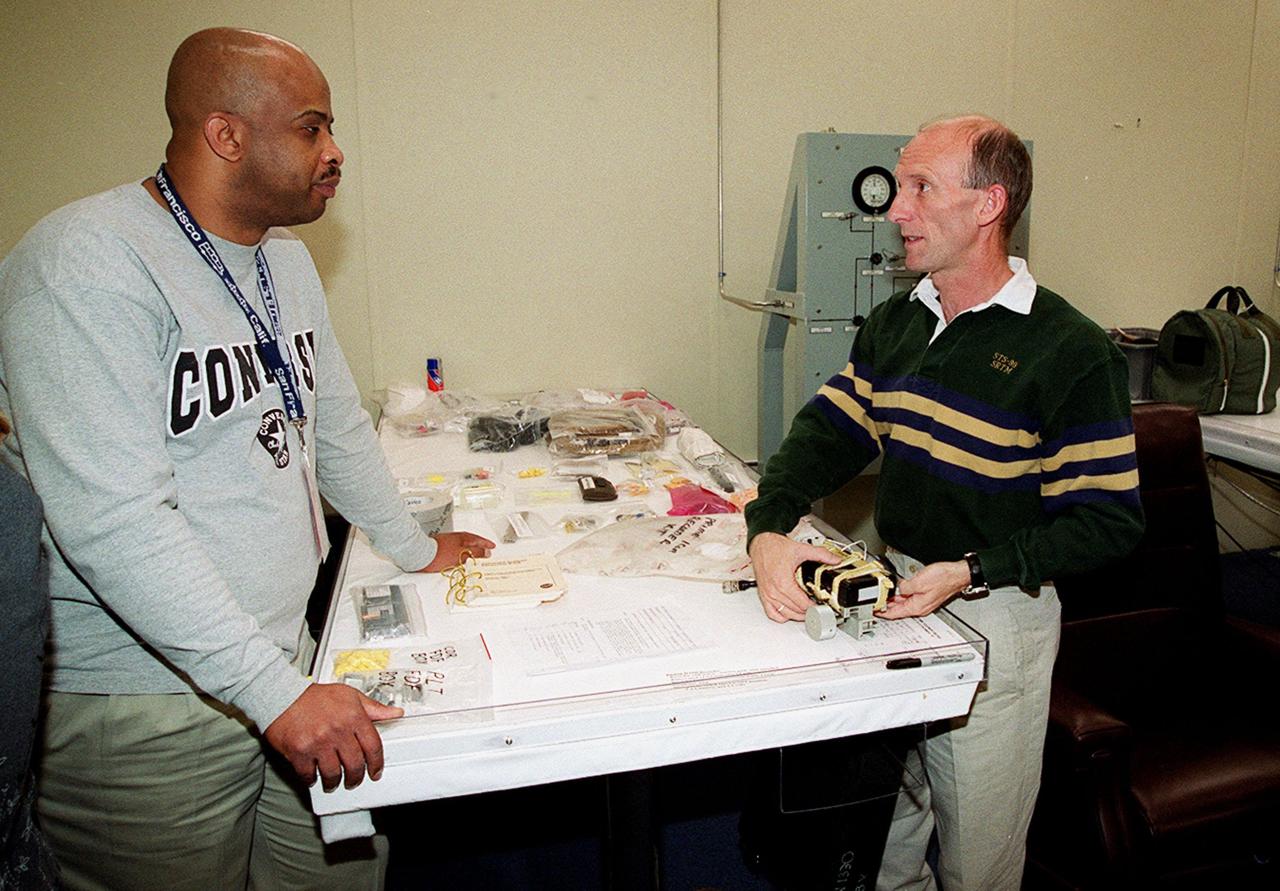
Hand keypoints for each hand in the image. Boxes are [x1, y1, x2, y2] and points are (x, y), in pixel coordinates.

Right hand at [263, 683, 402, 791]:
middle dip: (356, 777)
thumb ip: (373, 708)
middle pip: (355, 764)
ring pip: (333, 774)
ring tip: (334, 782)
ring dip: (335, 782)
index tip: (376, 771)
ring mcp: (318, 743)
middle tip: (354, 780)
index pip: (373, 746)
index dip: (377, 763)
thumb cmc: (315, 697)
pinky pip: (309, 775)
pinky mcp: (299, 752)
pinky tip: (314, 776)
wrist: (282, 696)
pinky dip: (312, 779)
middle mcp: (337, 731)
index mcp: (353, 717)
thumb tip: (395, 713)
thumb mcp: (349, 695)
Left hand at [418, 531, 495, 571]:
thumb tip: (486, 552)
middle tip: (486, 552)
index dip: (486, 544)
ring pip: (463, 546)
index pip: (478, 539)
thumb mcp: (463, 555)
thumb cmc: (440, 554)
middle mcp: (455, 538)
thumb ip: (476, 553)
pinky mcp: (441, 548)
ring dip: (470, 550)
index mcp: (463, 537)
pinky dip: (462, 553)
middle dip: (479, 546)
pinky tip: (460, 559)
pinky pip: (456, 550)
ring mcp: (448, 542)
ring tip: (474, 557)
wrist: (421, 555)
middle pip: (471, 541)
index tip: (492, 547)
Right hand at [747, 532, 841, 622]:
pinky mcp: (763, 595)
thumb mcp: (802, 549)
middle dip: (808, 611)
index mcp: (783, 582)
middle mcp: (774, 591)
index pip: (803, 604)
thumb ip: (821, 555)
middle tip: (817, 607)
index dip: (815, 606)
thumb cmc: (775, 547)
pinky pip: (772, 613)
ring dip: (797, 615)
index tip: (821, 605)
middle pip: (795, 611)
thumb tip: (836, 560)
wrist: (761, 543)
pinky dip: (781, 616)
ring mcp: (767, 594)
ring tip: (807, 611)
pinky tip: (790, 612)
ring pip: (785, 614)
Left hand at [876, 560, 968, 618]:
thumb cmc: (943, 578)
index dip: (881, 612)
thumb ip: (904, 587)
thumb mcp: (918, 582)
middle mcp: (920, 606)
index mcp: (916, 607)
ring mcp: (923, 601)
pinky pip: (909, 597)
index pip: (894, 614)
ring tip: (883, 594)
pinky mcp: (925, 594)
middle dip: (886, 605)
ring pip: (903, 602)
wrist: (956, 574)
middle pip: (897, 609)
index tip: (873, 610)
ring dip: (893, 599)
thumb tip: (898, 588)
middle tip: (875, 600)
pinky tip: (897, 589)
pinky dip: (902, 594)